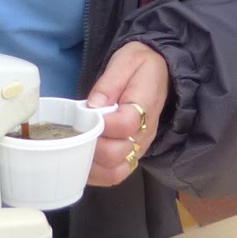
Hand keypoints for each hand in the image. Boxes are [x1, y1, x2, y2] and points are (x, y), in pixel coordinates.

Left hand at [85, 41, 172, 186]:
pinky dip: (95, 173)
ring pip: (114, 172)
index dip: (100, 123)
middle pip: (116, 153)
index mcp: (145, 105)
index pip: (125, 124)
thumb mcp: (126, 61)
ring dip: (90, 163)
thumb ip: (109, 83)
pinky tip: (82, 158)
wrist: (158, 72)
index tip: (85, 113)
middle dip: (90, 143)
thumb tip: (93, 106)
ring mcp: (139, 148)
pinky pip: (113, 176)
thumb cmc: (139, 65)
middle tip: (78, 129)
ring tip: (77, 146)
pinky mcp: (132, 156)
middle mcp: (144, 132)